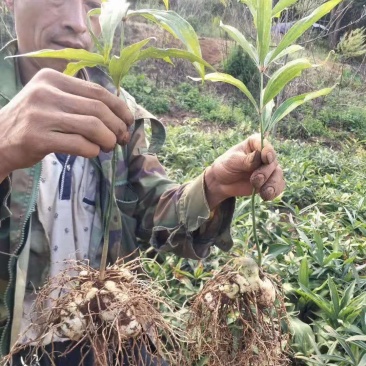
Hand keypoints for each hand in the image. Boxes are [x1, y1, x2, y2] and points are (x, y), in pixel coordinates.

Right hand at [0, 68, 133, 180]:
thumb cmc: (31, 121)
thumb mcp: (50, 99)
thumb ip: (79, 101)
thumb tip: (118, 115)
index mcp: (52, 78)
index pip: (97, 91)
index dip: (119, 108)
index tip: (128, 121)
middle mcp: (46, 92)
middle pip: (98, 109)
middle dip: (117, 126)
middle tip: (121, 138)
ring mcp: (40, 115)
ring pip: (92, 126)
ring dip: (108, 139)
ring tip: (109, 146)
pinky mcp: (38, 138)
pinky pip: (79, 144)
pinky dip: (92, 150)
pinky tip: (92, 152)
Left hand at [204, 134, 284, 208]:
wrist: (222, 182)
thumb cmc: (225, 166)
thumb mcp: (231, 161)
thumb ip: (245, 160)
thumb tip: (258, 157)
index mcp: (255, 143)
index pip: (265, 145)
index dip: (268, 151)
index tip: (266, 159)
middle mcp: (265, 154)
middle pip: (272, 162)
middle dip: (265, 172)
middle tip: (255, 180)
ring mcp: (268, 168)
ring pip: (278, 174)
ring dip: (272, 184)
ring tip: (263, 192)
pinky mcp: (269, 181)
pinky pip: (278, 186)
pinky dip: (274, 192)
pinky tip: (266, 196)